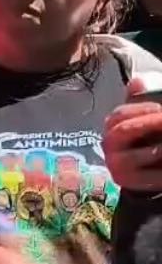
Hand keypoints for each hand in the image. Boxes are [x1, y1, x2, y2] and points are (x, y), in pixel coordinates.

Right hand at [103, 77, 161, 191]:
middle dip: (148, 125)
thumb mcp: (143, 118)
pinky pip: (144, 176)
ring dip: (156, 149)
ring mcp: (114, 164)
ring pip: (133, 154)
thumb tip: (137, 82)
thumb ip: (140, 102)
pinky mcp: (124, 181)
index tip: (160, 110)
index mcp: (112, 126)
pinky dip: (158, 173)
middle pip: (121, 131)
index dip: (142, 110)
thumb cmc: (147, 140)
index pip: (120, 114)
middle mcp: (107, 144)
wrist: (147, 171)